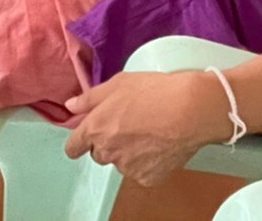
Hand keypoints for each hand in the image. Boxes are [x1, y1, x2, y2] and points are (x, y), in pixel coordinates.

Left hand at [64, 71, 228, 186]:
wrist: (190, 110)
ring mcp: (128, 167)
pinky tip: (160, 145)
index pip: (74, 147)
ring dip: (129, 153)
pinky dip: (148, 163)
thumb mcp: (117, 84)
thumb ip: (89, 98)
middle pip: (100, 154)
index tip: (84, 140)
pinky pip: (142, 172)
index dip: (78, 143)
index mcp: (96, 129)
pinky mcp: (148, 178)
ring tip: (149, 132)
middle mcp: (108, 152)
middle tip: (129, 125)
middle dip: (109, 143)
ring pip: (122, 163)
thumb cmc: (154, 92)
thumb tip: (70, 106)